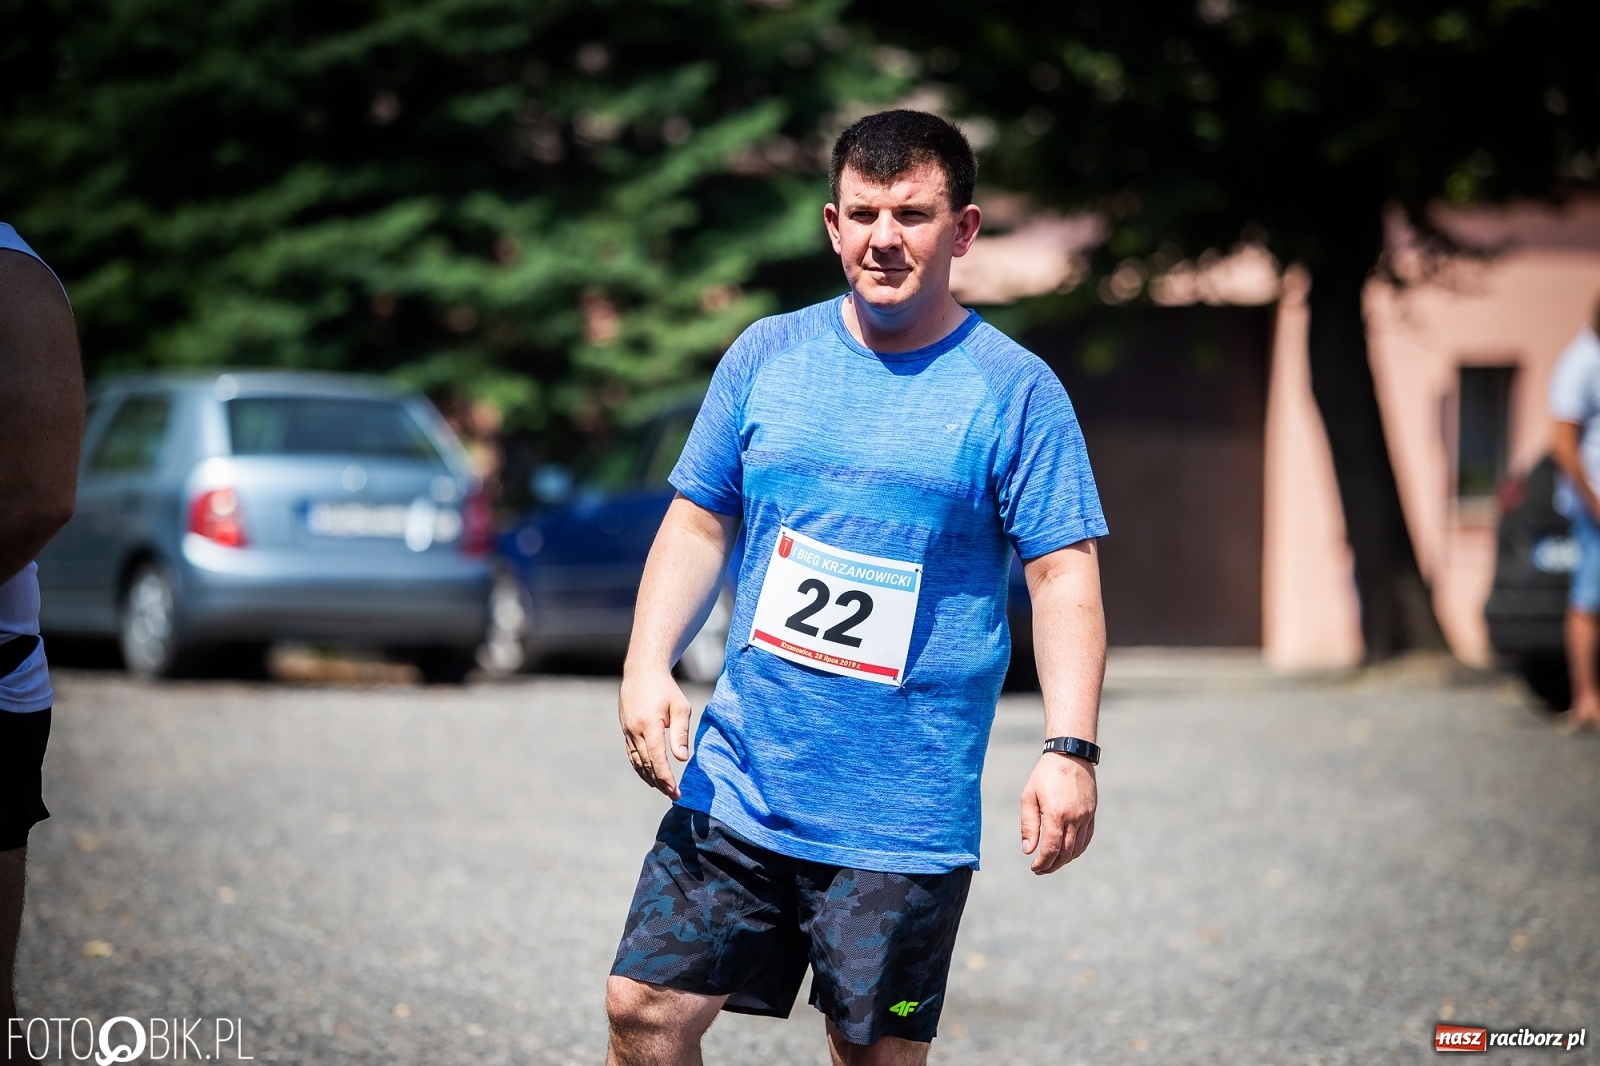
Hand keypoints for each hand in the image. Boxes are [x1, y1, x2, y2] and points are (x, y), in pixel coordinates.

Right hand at [618, 668, 691, 799]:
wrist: (642, 671)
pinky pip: (632, 754)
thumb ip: (681, 733)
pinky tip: (649, 776)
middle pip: (647, 765)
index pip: (657, 759)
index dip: (666, 778)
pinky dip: (641, 767)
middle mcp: (635, 731)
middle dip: (660, 783)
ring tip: (663, 790)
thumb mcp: (680, 708)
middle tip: (673, 796)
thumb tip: (682, 758)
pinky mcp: (626, 730)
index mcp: (649, 725)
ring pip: (638, 762)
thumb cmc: (666, 688)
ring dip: (650, 778)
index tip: (675, 792)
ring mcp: (628, 731)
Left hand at [1020, 754, 1096, 874]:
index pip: (1051, 849)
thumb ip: (1029, 825)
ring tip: (1052, 863)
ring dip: (1065, 860)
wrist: (1070, 755)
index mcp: (1056, 815)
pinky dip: (1078, 850)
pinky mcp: (1092, 813)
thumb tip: (1029, 850)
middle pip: (1065, 853)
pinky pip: (1087, 838)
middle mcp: (1074, 818)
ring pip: (1078, 848)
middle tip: (1041, 870)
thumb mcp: (1029, 797)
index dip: (1043, 863)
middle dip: (1052, 866)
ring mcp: (1086, 817)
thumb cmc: (1045, 775)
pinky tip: (1068, 853)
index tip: (1034, 868)